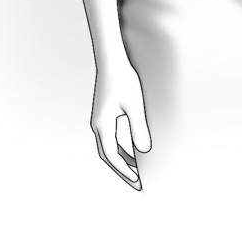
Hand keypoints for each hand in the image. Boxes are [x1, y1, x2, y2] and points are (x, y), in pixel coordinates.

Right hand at [90, 58, 151, 189]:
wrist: (111, 59)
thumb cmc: (123, 79)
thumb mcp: (134, 105)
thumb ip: (138, 128)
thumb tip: (143, 150)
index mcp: (103, 125)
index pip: (112, 156)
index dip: (125, 171)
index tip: (137, 182)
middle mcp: (98, 125)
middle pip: (108, 155)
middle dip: (122, 169)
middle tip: (137, 181)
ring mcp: (99, 119)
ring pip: (108, 146)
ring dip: (121, 158)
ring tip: (137, 169)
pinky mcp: (104, 113)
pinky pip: (111, 137)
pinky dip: (120, 147)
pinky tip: (132, 148)